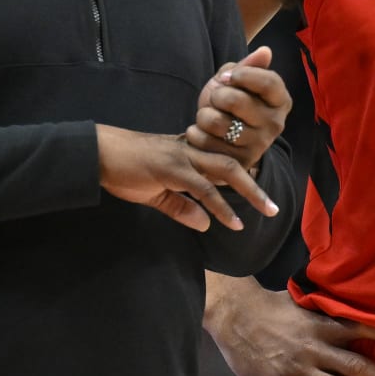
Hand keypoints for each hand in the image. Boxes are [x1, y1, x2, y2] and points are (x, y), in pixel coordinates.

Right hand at [97, 125, 279, 232]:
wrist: (98, 153)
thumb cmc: (124, 168)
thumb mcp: (156, 192)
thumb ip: (181, 207)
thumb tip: (205, 225)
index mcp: (188, 151)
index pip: (223, 160)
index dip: (244, 176)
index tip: (260, 195)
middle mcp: (191, 150)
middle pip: (233, 163)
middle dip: (256, 186)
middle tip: (275, 207)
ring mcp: (183, 157)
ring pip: (226, 171)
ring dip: (250, 192)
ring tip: (267, 210)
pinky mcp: (172, 169)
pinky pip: (203, 188)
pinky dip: (221, 206)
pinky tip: (233, 221)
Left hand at [184, 46, 291, 173]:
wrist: (221, 139)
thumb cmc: (230, 103)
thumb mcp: (237, 81)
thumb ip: (248, 65)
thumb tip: (265, 51)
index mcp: (281, 100)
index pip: (267, 82)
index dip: (241, 75)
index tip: (225, 77)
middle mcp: (276, 124)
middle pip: (235, 100)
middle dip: (217, 95)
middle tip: (216, 99)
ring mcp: (258, 145)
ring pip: (216, 122)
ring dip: (203, 115)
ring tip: (208, 117)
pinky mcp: (238, 162)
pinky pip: (205, 141)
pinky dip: (196, 133)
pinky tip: (202, 133)